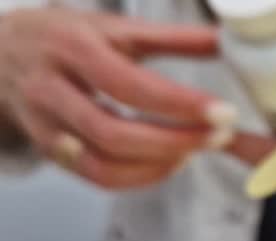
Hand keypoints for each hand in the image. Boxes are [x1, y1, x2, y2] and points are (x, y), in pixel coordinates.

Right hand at [0, 7, 235, 189]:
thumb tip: (227, 39)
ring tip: (196, 150)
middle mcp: (51, 89)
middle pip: (114, 132)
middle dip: (175, 141)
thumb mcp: (115, 27)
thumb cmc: (65, 37)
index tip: (223, 112)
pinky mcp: (51, 151)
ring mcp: (46, 126)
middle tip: (220, 136)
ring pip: (103, 162)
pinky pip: (97, 177)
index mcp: (72, 48)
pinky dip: (139, 177)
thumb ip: (174, 37)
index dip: (179, 104)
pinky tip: (169, 163)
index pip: (129, 85)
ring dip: (159, 164)